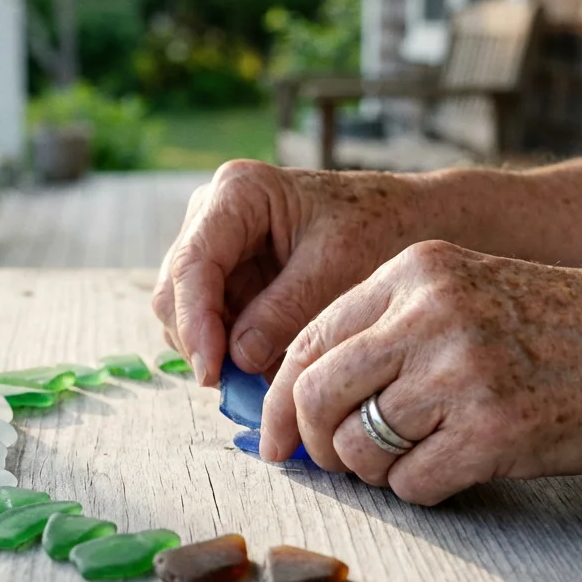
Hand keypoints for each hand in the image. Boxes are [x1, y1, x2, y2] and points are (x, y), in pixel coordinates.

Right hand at [152, 160, 438, 384]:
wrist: (405, 222)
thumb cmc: (379, 229)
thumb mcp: (338, 269)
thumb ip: (284, 311)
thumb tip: (237, 358)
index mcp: (238, 192)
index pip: (193, 264)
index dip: (196, 323)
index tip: (212, 372)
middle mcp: (213, 215)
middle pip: (175, 291)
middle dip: (200, 342)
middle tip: (237, 389)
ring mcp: (215, 246)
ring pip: (184, 313)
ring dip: (213, 351)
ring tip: (260, 382)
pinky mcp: (225, 276)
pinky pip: (209, 323)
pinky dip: (228, 351)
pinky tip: (264, 368)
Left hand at [260, 240, 581, 504]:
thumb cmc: (559, 331)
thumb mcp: (467, 294)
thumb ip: (388, 330)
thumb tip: (302, 399)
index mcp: (415, 270)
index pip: (309, 340)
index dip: (279, 400)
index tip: (276, 440)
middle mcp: (431, 314)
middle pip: (316, 394)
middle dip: (314, 443)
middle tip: (335, 463)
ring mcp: (463, 372)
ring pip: (358, 446)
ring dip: (373, 470)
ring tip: (416, 458)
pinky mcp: (494, 431)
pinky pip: (411, 483)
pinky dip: (420, 490)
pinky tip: (457, 469)